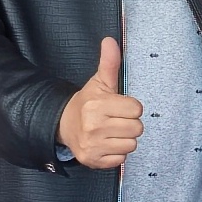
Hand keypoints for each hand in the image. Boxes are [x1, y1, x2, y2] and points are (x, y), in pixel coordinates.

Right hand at [58, 38, 143, 169]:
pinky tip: (106, 143)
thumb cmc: (88, 103)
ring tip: (111, 131)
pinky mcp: (93, 160)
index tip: (119, 106)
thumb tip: (110, 41)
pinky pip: (121, 159)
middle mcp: (94, 126)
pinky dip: (116, 153)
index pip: (136, 109)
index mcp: (97, 105)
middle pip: (137, 128)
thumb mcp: (99, 82)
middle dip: (129, 123)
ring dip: (124, 139)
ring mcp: (93, 145)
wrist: (65, 125)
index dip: (131, 107)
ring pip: (132, 144)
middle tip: (116, 119)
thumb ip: (109, 63)